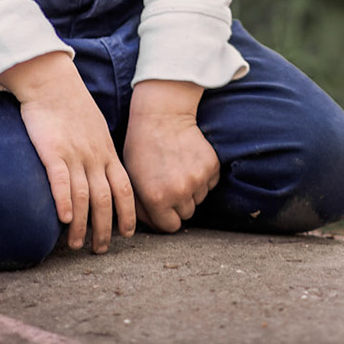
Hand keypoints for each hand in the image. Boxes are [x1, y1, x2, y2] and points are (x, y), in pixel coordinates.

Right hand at [0, 51, 135, 251]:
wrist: (52, 81)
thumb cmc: (72, 106)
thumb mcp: (96, 130)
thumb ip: (101, 153)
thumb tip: (103, 174)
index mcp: (107, 153)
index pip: (125, 188)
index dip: (128, 213)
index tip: (128, 234)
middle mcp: (94, 157)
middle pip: (105, 200)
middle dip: (105, 229)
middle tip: (100, 250)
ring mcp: (74, 154)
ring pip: (84, 196)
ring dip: (82, 225)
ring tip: (77, 245)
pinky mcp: (52, 150)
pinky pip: (61, 180)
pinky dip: (64, 201)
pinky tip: (64, 219)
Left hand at [124, 80, 218, 232]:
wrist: (162, 116)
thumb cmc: (142, 146)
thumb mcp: (132, 179)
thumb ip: (141, 206)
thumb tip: (153, 223)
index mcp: (156, 199)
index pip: (169, 227)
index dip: (165, 218)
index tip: (162, 207)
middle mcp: (179, 193)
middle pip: (186, 214)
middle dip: (178, 204)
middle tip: (169, 184)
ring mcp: (198, 180)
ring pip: (199, 199)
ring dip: (191, 190)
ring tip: (177, 169)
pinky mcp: (211, 167)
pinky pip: (210, 184)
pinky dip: (202, 177)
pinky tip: (188, 161)